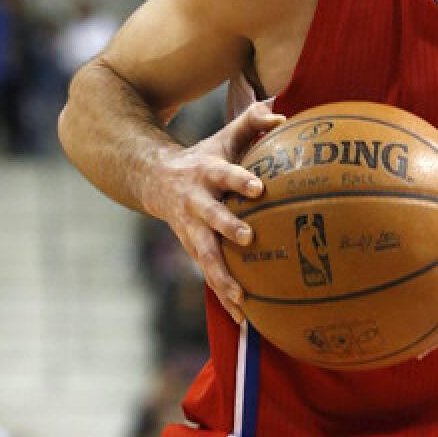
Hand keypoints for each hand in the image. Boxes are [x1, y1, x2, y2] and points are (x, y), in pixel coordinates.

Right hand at [141, 98, 285, 323]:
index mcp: (207, 174)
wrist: (155, 180)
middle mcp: (196, 204)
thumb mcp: (224, 137)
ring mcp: (192, 231)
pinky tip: (245, 321)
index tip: (258, 187)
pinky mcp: (193, 251)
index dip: (239, 180)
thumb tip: (282, 115)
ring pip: (206, 257)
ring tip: (243, 298)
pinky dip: (226, 298)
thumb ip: (252, 122)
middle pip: (211, 217)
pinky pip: (211, 277)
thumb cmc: (205, 157)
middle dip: (228, 228)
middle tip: (249, 238)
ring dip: (223, 277)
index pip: (224, 175)